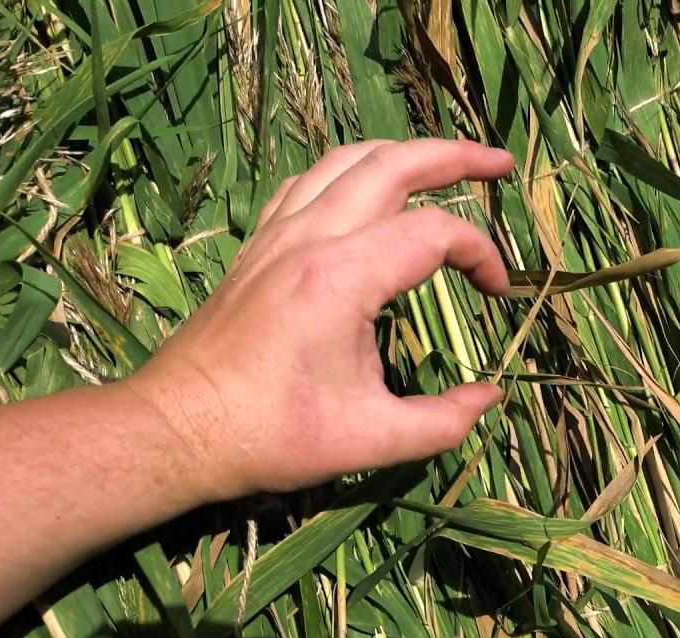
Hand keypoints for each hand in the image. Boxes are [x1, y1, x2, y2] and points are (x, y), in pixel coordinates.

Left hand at [122, 139, 515, 501]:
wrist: (178, 429)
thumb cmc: (272, 435)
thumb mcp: (372, 441)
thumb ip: (443, 420)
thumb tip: (490, 398)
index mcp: (342, 278)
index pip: (434, 232)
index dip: (481, 255)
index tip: (498, 294)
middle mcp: (310, 239)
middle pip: (392, 164)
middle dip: (455, 156)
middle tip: (501, 164)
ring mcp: (277, 235)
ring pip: (347, 160)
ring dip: (402, 154)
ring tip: (444, 164)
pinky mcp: (258, 246)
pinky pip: (309, 182)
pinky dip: (351, 172)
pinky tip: (368, 191)